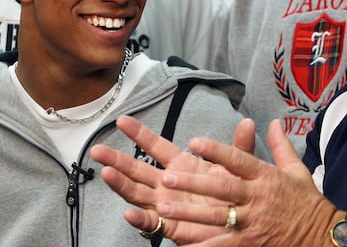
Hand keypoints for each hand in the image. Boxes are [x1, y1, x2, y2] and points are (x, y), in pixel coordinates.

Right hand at [90, 115, 255, 243]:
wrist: (240, 223)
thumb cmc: (234, 195)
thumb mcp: (236, 169)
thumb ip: (239, 148)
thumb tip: (250, 123)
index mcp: (181, 165)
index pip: (155, 146)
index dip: (139, 133)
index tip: (122, 120)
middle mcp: (167, 184)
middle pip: (137, 169)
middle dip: (116, 159)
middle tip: (97, 149)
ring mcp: (166, 204)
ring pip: (137, 193)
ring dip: (121, 184)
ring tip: (106, 173)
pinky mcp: (171, 226)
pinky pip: (152, 223)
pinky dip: (140, 219)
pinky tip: (128, 213)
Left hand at [155, 119, 337, 245]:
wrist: (323, 236)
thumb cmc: (307, 201)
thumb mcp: (296, 170)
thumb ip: (280, 146)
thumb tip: (274, 121)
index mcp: (266, 176)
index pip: (238, 160)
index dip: (216, 150)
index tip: (195, 141)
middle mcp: (257, 197)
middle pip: (222, 188)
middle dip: (194, 182)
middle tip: (168, 177)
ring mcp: (253, 221)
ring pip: (217, 216)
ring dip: (189, 212)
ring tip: (164, 206)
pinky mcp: (252, 242)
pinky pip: (224, 245)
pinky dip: (204, 246)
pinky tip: (184, 245)